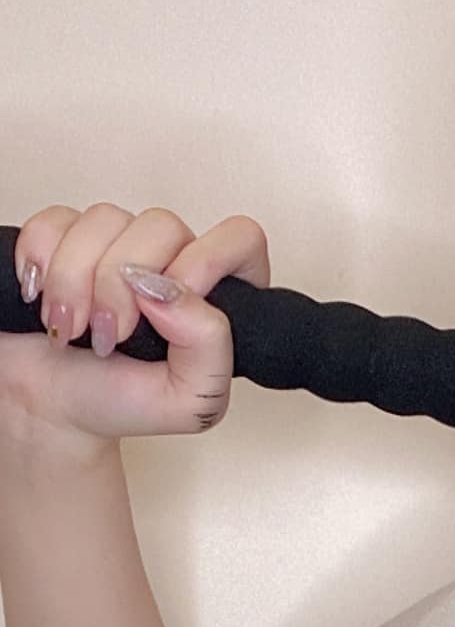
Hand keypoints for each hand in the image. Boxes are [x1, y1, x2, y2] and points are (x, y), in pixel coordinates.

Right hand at [2, 203, 269, 452]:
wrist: (52, 407)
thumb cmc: (124, 403)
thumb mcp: (191, 399)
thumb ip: (209, 346)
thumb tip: (170, 288)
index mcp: (219, 295)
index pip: (240, 238)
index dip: (206, 261)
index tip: (166, 311)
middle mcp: (173, 260)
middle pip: (162, 224)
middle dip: (120, 286)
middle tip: (107, 336)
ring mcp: (119, 243)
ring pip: (105, 219)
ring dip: (74, 281)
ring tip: (70, 329)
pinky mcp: (67, 236)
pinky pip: (57, 219)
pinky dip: (41, 261)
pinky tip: (40, 297)